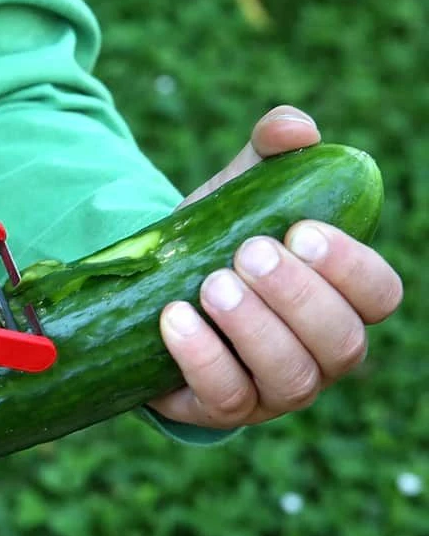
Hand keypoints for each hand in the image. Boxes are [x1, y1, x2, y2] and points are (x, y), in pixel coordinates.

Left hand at [149, 105, 402, 427]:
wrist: (155, 285)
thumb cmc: (218, 238)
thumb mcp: (241, 189)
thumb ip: (271, 150)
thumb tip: (297, 128)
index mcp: (340, 300)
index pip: (379, 296)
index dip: (351, 268)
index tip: (302, 230)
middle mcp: (319, 353)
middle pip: (340, 342)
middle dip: (297, 296)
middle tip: (248, 253)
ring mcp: (274, 389)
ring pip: (291, 377)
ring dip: (254, 329)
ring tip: (212, 284)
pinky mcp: (224, 407)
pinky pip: (227, 398)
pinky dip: (202, 357)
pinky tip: (174, 318)